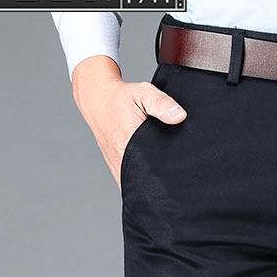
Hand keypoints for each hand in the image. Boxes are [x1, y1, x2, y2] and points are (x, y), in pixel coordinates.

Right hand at [71, 55, 187, 189]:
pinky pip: (130, 180)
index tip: (179, 175)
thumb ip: (162, 103)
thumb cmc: (121, 97)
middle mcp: (120, 159)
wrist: (97, 98)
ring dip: (150, 183)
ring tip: (167, 180)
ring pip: (136, 183)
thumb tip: (180, 116)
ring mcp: (117, 165)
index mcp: (127, 143)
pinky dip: (141, 180)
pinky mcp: (116, 166)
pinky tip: (153, 176)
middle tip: (177, 179)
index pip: (150, 170)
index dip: (165, 175)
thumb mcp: (143, 93)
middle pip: (145, 180)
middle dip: (161, 182)